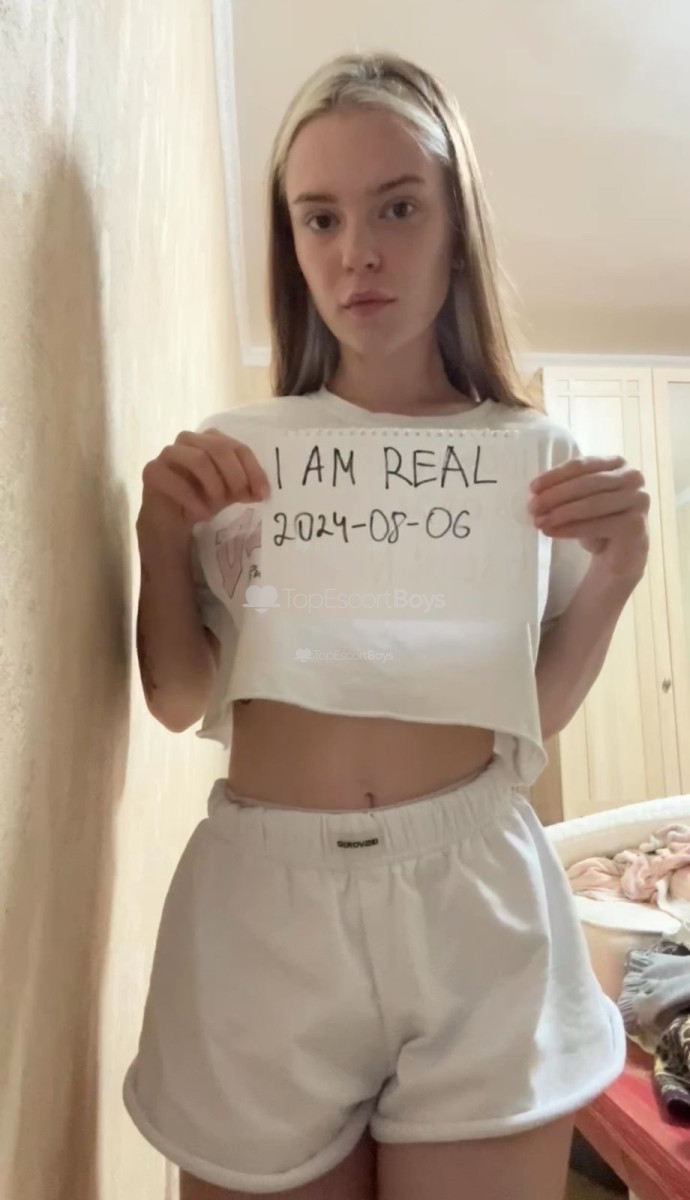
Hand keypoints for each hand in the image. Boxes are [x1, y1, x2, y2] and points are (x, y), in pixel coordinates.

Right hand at [139, 427, 269, 537]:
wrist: (171, 519)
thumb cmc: (202, 499)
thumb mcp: (229, 492)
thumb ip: (244, 487)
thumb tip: (262, 492)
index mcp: (210, 439)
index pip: (237, 446)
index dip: (253, 469)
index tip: (263, 494)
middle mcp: (189, 440)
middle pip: (219, 447)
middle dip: (235, 475)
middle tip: (241, 497)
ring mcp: (168, 453)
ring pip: (199, 460)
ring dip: (214, 486)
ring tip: (218, 506)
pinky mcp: (152, 472)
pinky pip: (177, 481)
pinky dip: (194, 500)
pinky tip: (202, 514)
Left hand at [528, 455, 649, 581]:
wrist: (620, 555)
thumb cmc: (598, 522)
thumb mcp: (580, 500)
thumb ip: (564, 490)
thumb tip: (535, 491)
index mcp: (617, 463)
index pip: (581, 465)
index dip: (554, 475)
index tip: (532, 488)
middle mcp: (632, 477)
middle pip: (586, 483)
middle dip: (555, 495)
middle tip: (532, 507)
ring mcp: (639, 500)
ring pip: (591, 504)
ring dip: (560, 513)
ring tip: (538, 522)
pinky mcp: (636, 524)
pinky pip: (597, 525)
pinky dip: (571, 529)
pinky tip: (551, 533)